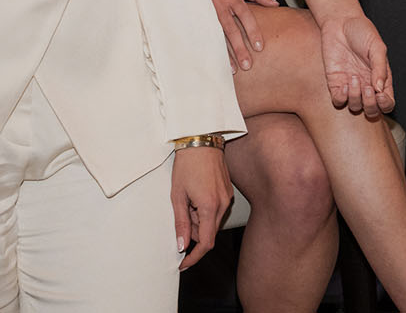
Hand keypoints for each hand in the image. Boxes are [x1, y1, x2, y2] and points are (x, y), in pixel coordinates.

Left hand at [170, 145, 232, 269]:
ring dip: (198, 220)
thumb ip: (181, 223)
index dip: (194, 256)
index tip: (183, 263)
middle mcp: (223, 204)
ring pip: (212, 222)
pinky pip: (216, 211)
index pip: (205, 242)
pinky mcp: (228, 192)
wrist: (201, 142)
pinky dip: (204, 211)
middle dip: (193, 232)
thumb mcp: (177, 196)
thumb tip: (182, 245)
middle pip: (208, 232)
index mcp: (209, 206)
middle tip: (181, 214)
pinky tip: (196, 196)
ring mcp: (227, 198)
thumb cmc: (187, 165)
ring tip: (187, 200)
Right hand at [204, 0, 279, 72]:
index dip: (252, 32)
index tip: (259, 47)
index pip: (245, 16)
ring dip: (225, 54)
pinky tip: (217, 63)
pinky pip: (205, 39)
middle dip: (239, 48)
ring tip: (233, 69)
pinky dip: (212, 52)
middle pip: (231, 30)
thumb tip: (275, 4)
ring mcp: (206, 15)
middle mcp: (219, 6)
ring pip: (218, 37)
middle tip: (247, 64)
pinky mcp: (197, 22)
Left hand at [319, 14, 394, 116]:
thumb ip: (380, 68)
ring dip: (356, 98)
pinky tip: (344, 84)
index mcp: (381, 78)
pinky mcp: (335, 83)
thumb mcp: (376, 47)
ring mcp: (351, 85)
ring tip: (354, 79)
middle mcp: (367, 85)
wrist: (339, 22)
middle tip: (367, 87)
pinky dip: (342, 98)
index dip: (385, 104)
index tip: (380, 95)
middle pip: (372, 110)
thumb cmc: (362, 32)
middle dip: (370, 104)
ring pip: (355, 107)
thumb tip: (380, 89)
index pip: (387, 102)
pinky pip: (339, 101)